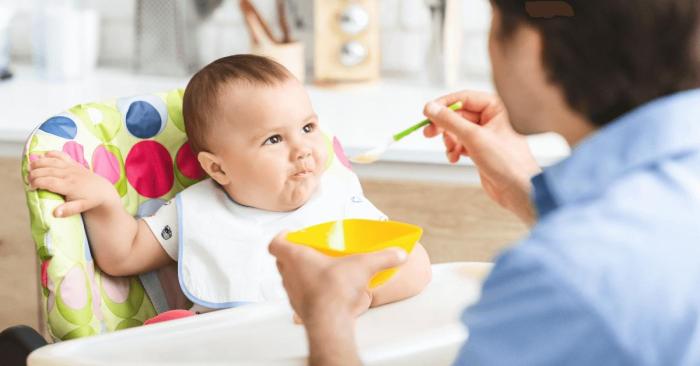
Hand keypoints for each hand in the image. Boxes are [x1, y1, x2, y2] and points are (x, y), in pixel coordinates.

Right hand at [28, 151, 119, 217]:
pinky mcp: (74, 163)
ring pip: (52, 161)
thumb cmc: (90, 200)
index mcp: (69, 186)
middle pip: (47, 170)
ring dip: (39, 162)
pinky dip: (52, 153)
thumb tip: (55, 213)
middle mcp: (69, 174)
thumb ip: (68, 210)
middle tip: (28, 179)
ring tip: (30, 167)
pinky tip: (44, 155)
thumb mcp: (81, 207)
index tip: (31, 187)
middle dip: (34, 173)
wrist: (103, 190)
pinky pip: (62, 155)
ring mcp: (71, 167)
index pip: (49, 181)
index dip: (37, 183)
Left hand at [269, 233, 406, 325]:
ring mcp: (293, 294)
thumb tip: (398, 254)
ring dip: (300, 274)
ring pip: (289, 279)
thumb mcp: (363, 265)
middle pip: (281, 261)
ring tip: (319, 271)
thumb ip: (383, 257)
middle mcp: (289, 275)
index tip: (291, 234)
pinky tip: (326, 292)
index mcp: (296, 257)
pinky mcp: (301, 309)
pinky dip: (309, 292)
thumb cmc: (335, 290)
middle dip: (293, 255)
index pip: (276, 243)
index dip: (282, 237)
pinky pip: (300, 296)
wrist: (330, 322)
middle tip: (309, 251)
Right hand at [423, 90, 540, 224]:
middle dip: (443, 126)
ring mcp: (484, 135)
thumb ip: (450, 121)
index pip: (463, 98)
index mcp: (495, 107)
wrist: (518, 189)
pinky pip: (460, 144)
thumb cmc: (507, 161)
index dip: (444, 105)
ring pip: (456, 131)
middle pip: (457, 115)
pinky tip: (454, 158)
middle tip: (429, 132)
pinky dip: (454, 150)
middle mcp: (490, 119)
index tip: (428, 112)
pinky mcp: (480, 149)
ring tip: (450, 150)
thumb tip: (432, 108)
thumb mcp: (474, 137)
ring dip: (449, 141)